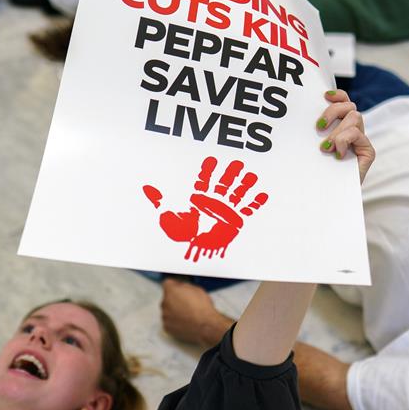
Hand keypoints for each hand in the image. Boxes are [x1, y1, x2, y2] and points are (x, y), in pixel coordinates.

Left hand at [143, 157, 268, 261]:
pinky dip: (255, 202)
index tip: (211, 160)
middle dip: (229, 174)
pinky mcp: (236, 220)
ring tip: (251, 175)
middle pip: (224, 183)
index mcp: (199, 197)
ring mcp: (227, 209)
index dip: (208, 170)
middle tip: (236, 162)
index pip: (205, 180)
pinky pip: (247, 209)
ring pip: (237, 193)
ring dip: (243, 185)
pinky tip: (262, 194)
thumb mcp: (168, 218)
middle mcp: (214, 201)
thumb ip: (160, 202)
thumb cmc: (182, 234)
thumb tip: (146, 189)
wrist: (196, 250)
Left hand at [161, 278, 232, 347]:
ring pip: (167, 311)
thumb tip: (183, 288)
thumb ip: (185, 287)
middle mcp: (165, 303)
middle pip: (167, 298)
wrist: (205, 325)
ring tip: (187, 314)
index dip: (175, 286)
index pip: (168, 284)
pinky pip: (169, 322)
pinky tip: (185, 321)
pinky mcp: (167, 327)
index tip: (179, 288)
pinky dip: (174, 321)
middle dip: (175, 299)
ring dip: (174, 311)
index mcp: (171, 291)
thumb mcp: (197, 290)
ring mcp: (165, 316)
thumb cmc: (202, 309)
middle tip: (186, 302)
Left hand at [316, 89, 374, 183]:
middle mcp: (353, 130)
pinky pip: (357, 134)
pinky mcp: (367, 150)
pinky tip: (336, 154)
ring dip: (337, 131)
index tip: (324, 95)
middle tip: (318, 127)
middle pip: (349, 106)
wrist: (329, 195)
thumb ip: (317, 131)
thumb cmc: (318, 170)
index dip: (338, 95)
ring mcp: (361, 140)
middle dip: (332, 112)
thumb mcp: (313, 146)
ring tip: (326, 147)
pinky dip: (344, 141)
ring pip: (355, 117)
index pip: (344, 101)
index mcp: (340, 125)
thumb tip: (307, 114)